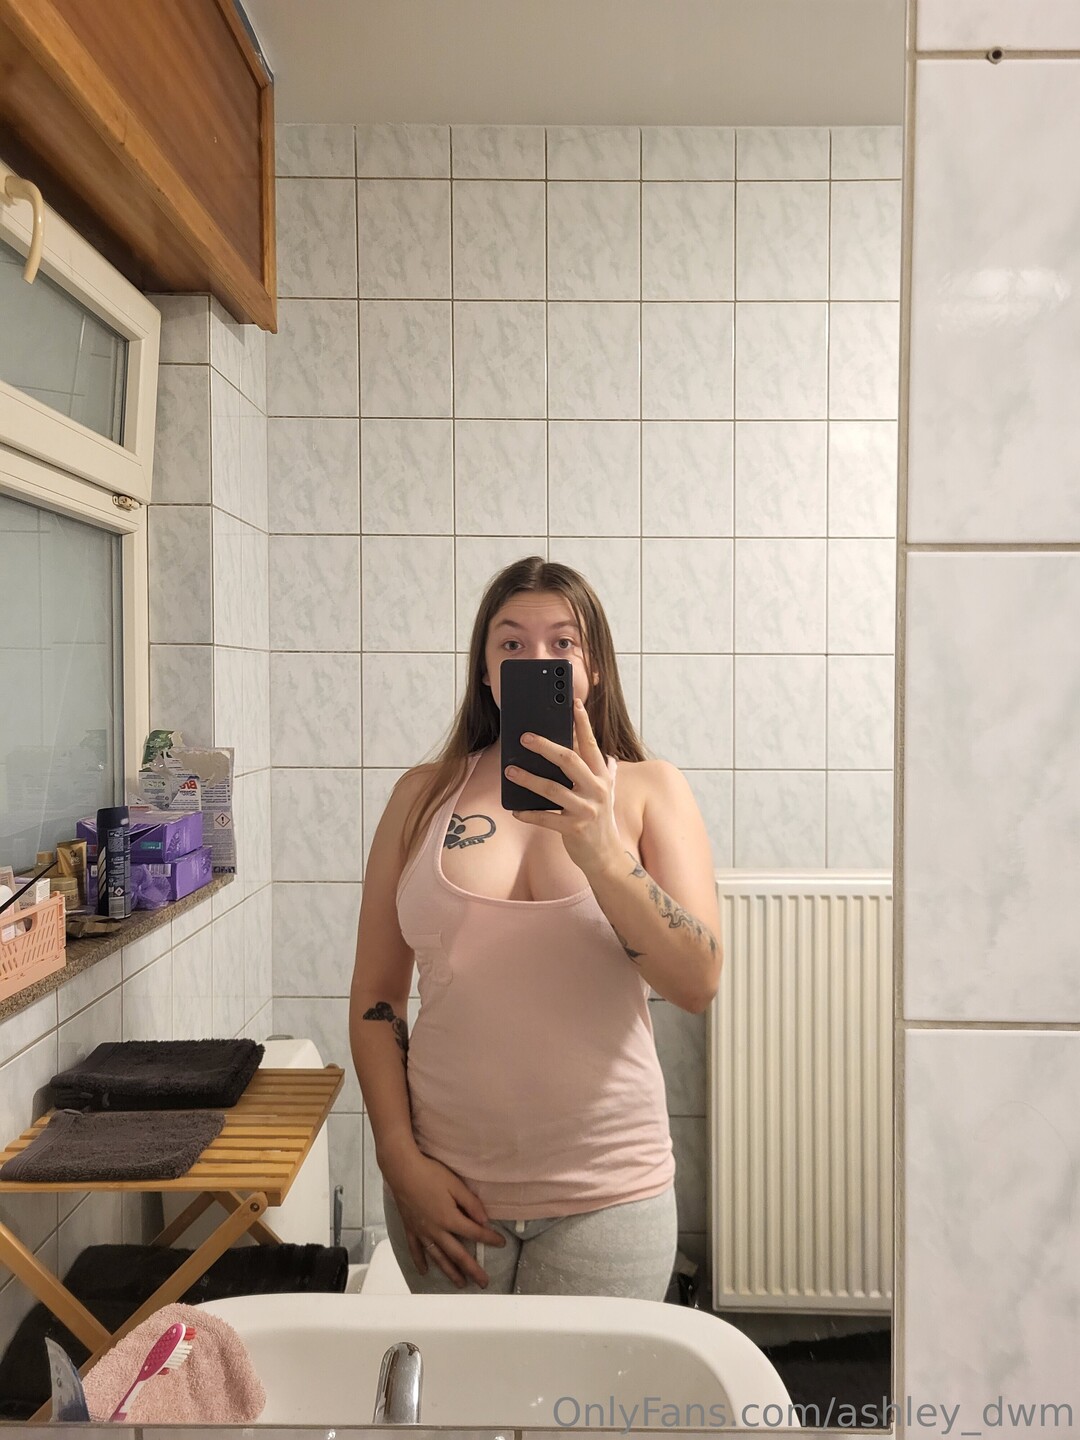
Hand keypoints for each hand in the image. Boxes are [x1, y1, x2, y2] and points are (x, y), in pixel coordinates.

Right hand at [382, 1148, 504, 1287]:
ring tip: (460, 1284)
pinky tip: (424, 1272)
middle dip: (472, 1269)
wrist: (402, 1171)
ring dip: (450, 1272)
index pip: (474, 1232)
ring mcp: (422, 1232)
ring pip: (438, 1257)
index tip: (502, 1243)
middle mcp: (436, 1230)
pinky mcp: (410, 1229)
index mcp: (450, 1219)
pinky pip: (415, 1250)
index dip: (489, 1238)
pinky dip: (420, 1262)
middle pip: (458, 1254)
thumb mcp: (455, 1185)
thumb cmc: (430, 1174)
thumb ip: (471, 1204)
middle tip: (483, 1283)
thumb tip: (484, 1221)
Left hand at [506, 698, 624, 877]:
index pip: (591, 745)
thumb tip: (598, 750)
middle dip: (545, 746)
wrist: (606, 856)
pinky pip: (546, 819)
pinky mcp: (574, 830)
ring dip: (528, 778)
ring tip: (509, 771)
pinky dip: (529, 814)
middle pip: (569, 760)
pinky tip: (515, 810)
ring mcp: (586, 810)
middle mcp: (597, 790)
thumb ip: (600, 770)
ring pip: (552, 789)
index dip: (582, 723)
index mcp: (602, 777)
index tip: (573, 704)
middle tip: (525, 737)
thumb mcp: (604, 791)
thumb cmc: (599, 819)